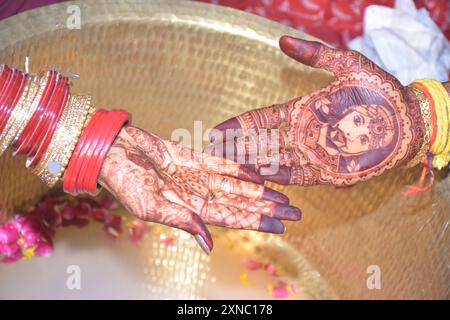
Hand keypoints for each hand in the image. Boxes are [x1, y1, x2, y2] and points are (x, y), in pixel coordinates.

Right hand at [98, 126, 300, 253]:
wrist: (112, 150)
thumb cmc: (123, 181)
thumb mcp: (150, 207)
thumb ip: (182, 221)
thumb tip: (209, 243)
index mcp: (188, 212)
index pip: (231, 219)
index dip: (256, 222)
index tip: (280, 227)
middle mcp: (197, 196)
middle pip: (241, 204)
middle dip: (268, 209)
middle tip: (295, 213)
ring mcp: (197, 177)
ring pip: (237, 185)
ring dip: (260, 190)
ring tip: (284, 195)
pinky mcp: (193, 158)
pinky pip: (222, 163)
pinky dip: (241, 167)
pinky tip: (260, 172)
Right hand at [208, 36, 424, 185]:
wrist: (408, 119)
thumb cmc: (379, 90)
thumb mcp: (346, 65)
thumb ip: (314, 55)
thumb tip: (281, 41)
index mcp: (301, 111)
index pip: (261, 119)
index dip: (238, 125)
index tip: (216, 130)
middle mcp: (302, 135)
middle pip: (261, 144)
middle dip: (236, 149)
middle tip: (212, 155)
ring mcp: (313, 154)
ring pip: (274, 161)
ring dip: (251, 165)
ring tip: (228, 169)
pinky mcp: (327, 172)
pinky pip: (297, 177)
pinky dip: (279, 179)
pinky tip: (260, 179)